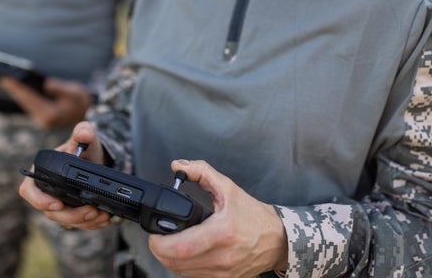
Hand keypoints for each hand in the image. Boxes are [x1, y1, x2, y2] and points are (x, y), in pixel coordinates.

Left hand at [0, 77, 91, 127]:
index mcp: (51, 115)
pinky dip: (22, 93)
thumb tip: (47, 84)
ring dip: (16, 91)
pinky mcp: (42, 114)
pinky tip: (17, 85)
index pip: (30, 98)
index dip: (18, 88)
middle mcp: (44, 118)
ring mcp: (42, 118)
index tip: (6, 79)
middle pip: (24, 101)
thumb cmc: (81, 101)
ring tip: (6, 79)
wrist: (87, 112)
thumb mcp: (75, 93)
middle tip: (1, 77)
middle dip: (13, 89)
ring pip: (25, 102)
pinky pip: (29, 102)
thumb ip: (61, 88)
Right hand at [18, 121, 111, 228]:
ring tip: (102, 214)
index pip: (29, 190)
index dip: (40, 200)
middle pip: (50, 212)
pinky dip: (91, 224)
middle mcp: (46, 191)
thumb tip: (84, 133)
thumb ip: (83, 131)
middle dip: (72, 215)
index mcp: (41, 172)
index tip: (58, 204)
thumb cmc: (84, 148)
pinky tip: (104, 219)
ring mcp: (58, 204)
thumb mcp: (84, 137)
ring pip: (65, 221)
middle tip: (91, 210)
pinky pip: (77, 224)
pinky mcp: (71, 212)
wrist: (97, 160)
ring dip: (84, 221)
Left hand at [148, 160, 287, 277]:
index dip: (160, 242)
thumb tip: (179, 165)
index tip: (154, 231)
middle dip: (159, 249)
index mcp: (222, 233)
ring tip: (168, 242)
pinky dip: (182, 265)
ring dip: (168, 258)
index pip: (181, 247)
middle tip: (157, 235)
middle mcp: (221, 257)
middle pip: (175, 262)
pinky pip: (192, 276)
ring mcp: (222, 272)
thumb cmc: (254, 216)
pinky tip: (183, 252)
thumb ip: (202, 172)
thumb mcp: (228, 188)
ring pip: (180, 271)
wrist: (277, 240)